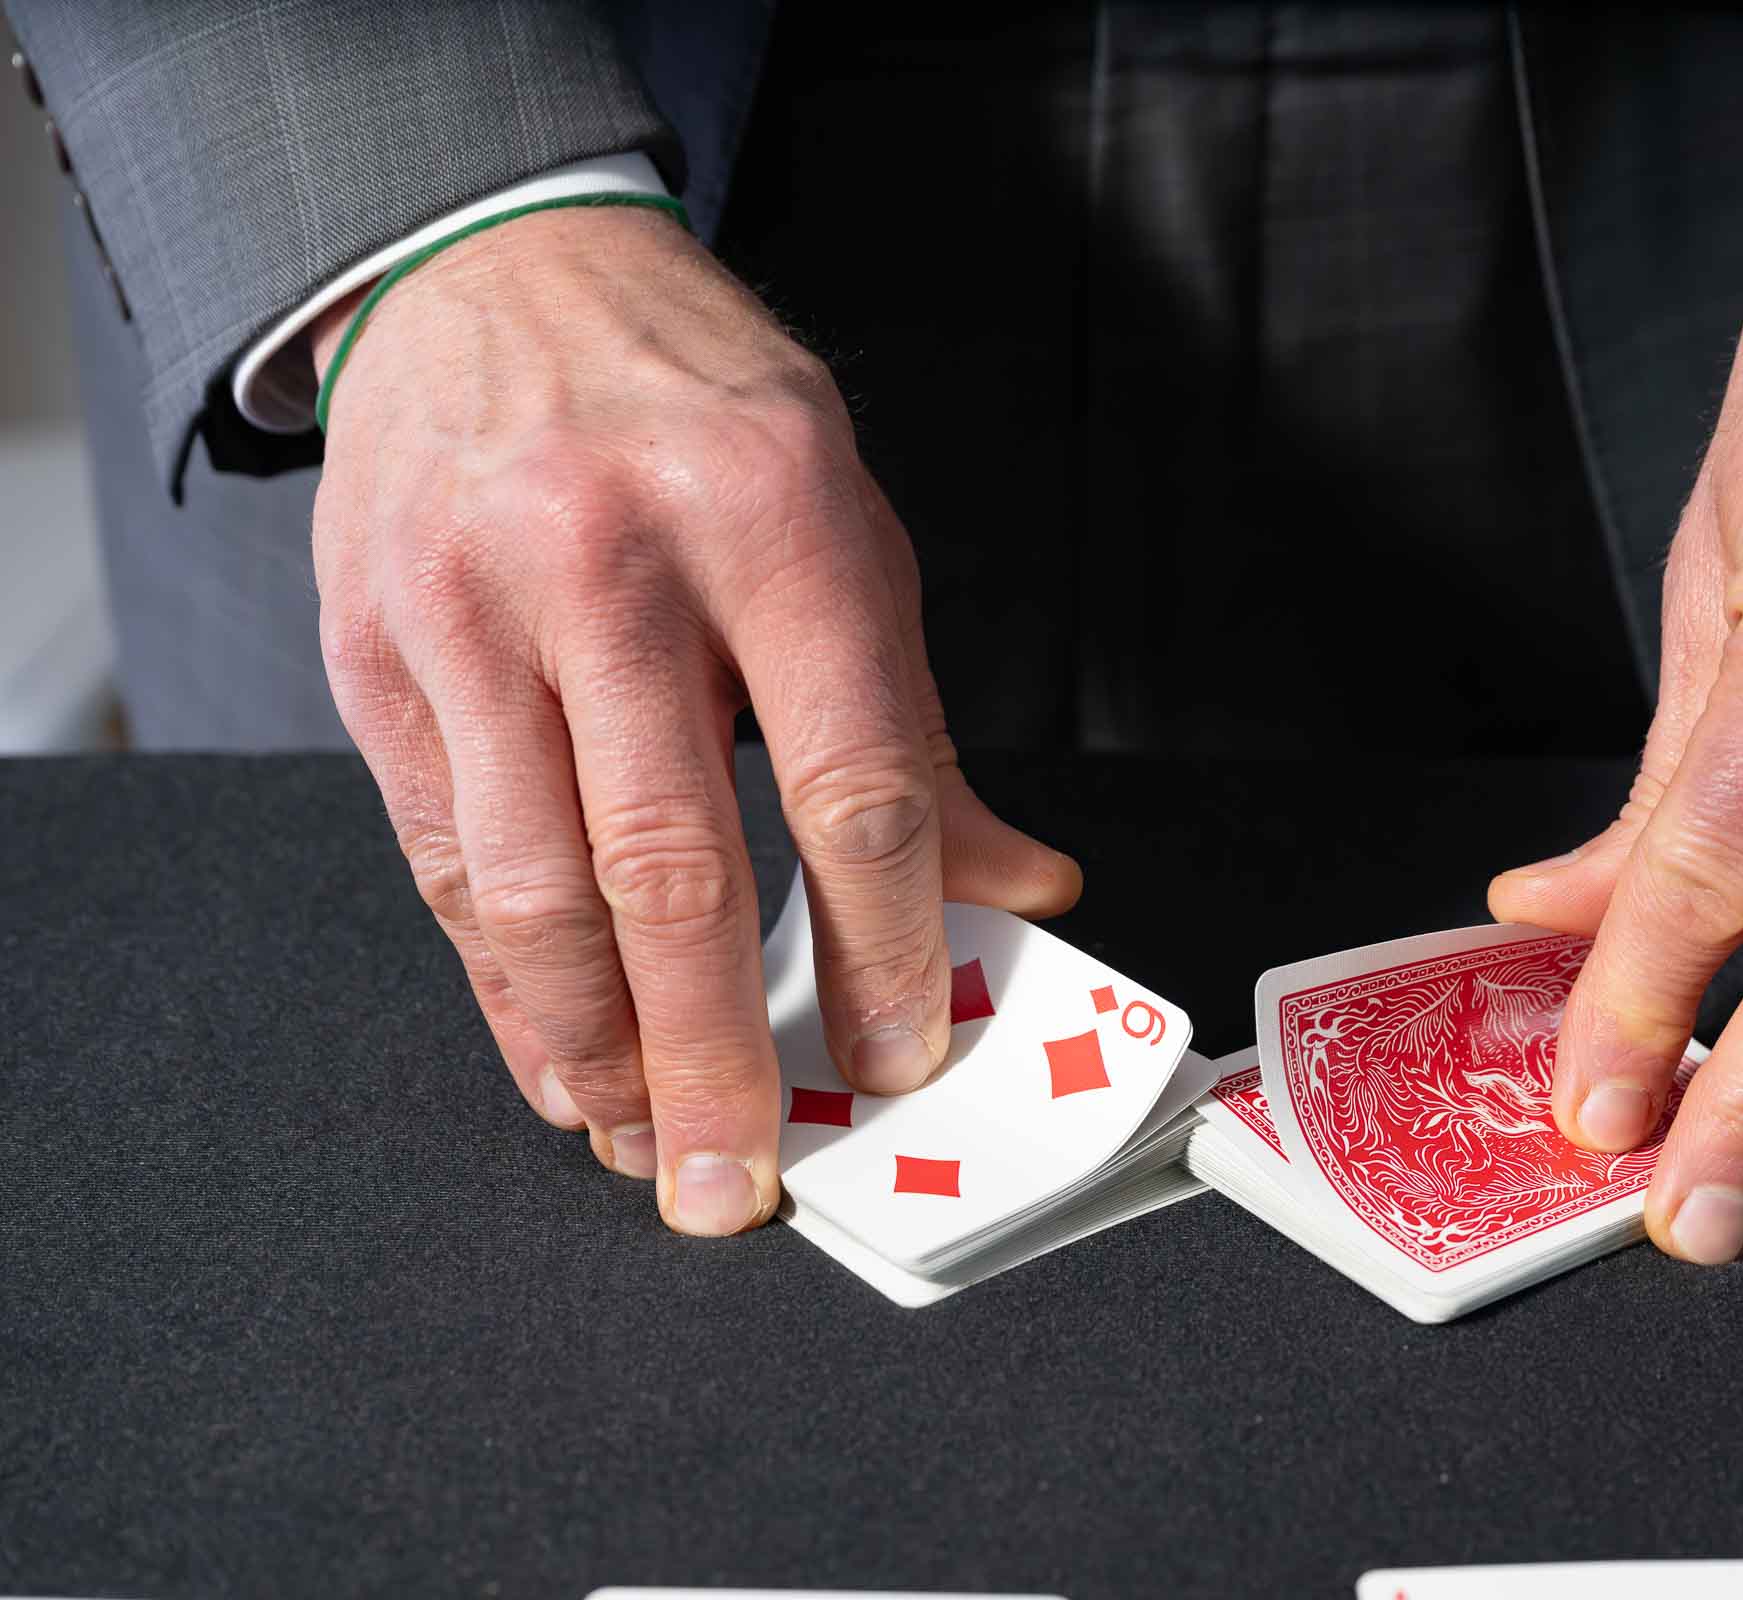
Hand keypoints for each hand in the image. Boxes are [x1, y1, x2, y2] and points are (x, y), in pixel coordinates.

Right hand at [311, 207, 1079, 1233]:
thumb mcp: (848, 528)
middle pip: (672, 862)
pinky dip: (500, 984)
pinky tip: (555, 1058)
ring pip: (529, 885)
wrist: (498, 271)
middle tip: (744, 1180)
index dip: (884, 946)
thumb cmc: (702, 413)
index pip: (851, 782)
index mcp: (774, 519)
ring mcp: (473, 605)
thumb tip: (1017, 888)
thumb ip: (918, 726)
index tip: (897, 1054)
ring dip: (595, 1047)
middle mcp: (613, 560)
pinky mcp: (374, 651)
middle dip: (714, 1051)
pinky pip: (440, 856)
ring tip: (646, 1143)